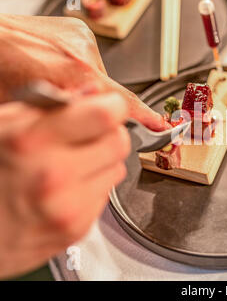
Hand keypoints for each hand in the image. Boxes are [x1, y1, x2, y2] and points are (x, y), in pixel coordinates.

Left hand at [0, 14, 168, 130]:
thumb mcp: (26, 112)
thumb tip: (85, 132)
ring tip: (55, 84)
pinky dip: (79, 69)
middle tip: (71, 108)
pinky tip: (56, 68)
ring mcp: (81, 39)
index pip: (122, 102)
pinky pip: (90, 59)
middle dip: (96, 105)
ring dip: (85, 86)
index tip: (161, 126)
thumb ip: (64, 122)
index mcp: (70, 75)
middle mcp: (82, 53)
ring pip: (99, 77)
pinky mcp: (79, 30)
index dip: (145, 117)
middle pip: (109, 92)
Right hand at [0, 93, 129, 278]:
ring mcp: (68, 208)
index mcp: (32, 142)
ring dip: (102, 163)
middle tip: (89, 136)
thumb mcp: (4, 125)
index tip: (108, 107)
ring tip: (70, 165)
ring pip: (117, 169)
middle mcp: (54, 177)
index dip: (111, 107)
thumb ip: (51, 106)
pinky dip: (92, 188)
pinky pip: (105, 196)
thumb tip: (93, 93)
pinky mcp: (77, 229)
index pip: (106, 115)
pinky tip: (66, 189)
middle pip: (119, 143)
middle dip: (109, 134)